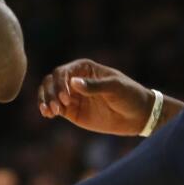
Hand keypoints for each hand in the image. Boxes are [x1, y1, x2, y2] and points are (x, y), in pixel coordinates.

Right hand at [38, 58, 154, 135]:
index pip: (62, 72)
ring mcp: (72, 95)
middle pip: (51, 81)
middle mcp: (74, 80)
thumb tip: (73, 82)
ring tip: (49, 112)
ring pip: (49, 93)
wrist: (138, 116)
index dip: (60, 84)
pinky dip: (48, 110)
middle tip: (57, 107)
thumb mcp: (115, 88)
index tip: (66, 98)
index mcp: (84, 68)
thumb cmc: (129, 95)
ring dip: (45, 101)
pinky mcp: (71, 110)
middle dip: (50, 93)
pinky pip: (54, 108)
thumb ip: (94, 86)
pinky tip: (48, 115)